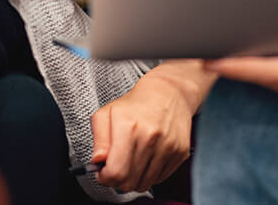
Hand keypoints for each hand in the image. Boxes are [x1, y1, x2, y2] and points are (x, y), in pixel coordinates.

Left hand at [88, 64, 199, 191]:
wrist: (168, 92)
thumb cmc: (135, 104)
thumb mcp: (107, 113)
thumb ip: (99, 140)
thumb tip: (98, 161)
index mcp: (128, 126)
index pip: (116, 172)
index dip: (105, 177)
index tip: (103, 172)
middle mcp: (150, 137)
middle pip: (129, 182)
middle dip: (118, 181)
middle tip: (116, 169)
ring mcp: (168, 146)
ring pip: (144, 184)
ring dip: (134, 179)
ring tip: (131, 162)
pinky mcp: (180, 152)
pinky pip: (160, 179)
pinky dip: (150, 175)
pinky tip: (146, 159)